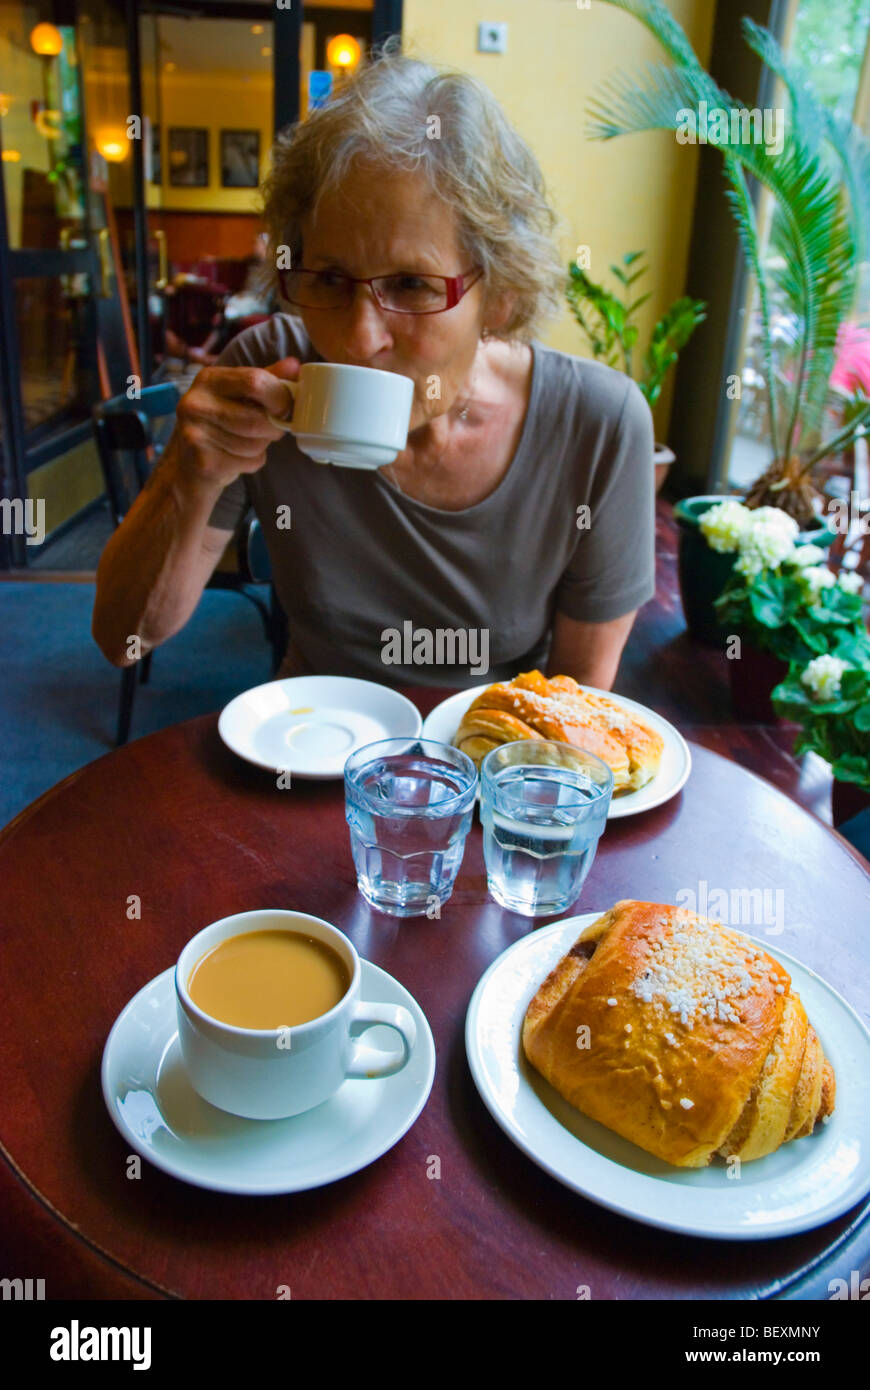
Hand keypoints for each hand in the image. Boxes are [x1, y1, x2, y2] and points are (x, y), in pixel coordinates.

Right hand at [167, 355, 299, 493]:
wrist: (191, 464)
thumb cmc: (222, 423)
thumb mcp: (242, 394)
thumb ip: (268, 378)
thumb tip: (294, 365)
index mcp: (208, 379)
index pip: (255, 381)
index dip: (280, 397)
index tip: (285, 408)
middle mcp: (196, 403)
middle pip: (257, 419)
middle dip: (275, 428)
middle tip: (273, 430)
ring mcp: (195, 434)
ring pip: (255, 443)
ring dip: (263, 447)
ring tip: (250, 443)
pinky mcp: (203, 462)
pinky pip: (248, 462)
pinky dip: (253, 463)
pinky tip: (239, 458)